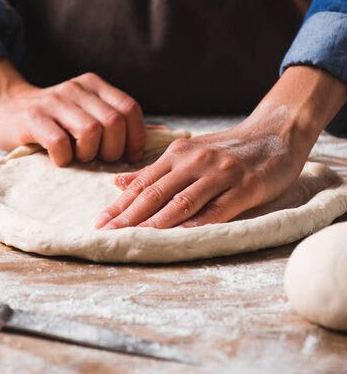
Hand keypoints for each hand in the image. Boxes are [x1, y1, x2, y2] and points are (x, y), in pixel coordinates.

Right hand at [0, 57, 144, 166]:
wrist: (5, 107)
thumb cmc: (54, 118)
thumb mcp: (87, 111)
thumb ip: (118, 120)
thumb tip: (159, 133)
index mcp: (95, 86)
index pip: (130, 108)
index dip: (135, 136)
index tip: (129, 156)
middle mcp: (77, 89)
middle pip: (114, 122)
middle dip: (113, 149)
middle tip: (101, 159)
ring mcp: (54, 101)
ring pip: (90, 131)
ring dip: (90, 153)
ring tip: (80, 157)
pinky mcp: (32, 118)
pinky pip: (60, 142)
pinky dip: (65, 158)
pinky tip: (61, 160)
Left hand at [93, 108, 306, 228]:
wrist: (275, 134)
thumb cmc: (228, 149)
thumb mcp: (189, 153)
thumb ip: (155, 170)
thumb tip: (117, 182)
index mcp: (178, 154)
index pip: (142, 183)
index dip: (119, 205)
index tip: (98, 223)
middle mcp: (195, 161)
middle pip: (156, 193)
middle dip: (128, 217)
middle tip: (106, 235)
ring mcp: (220, 174)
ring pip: (182, 202)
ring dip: (157, 223)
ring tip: (135, 240)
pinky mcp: (244, 187)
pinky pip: (218, 209)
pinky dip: (198, 223)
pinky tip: (182, 237)